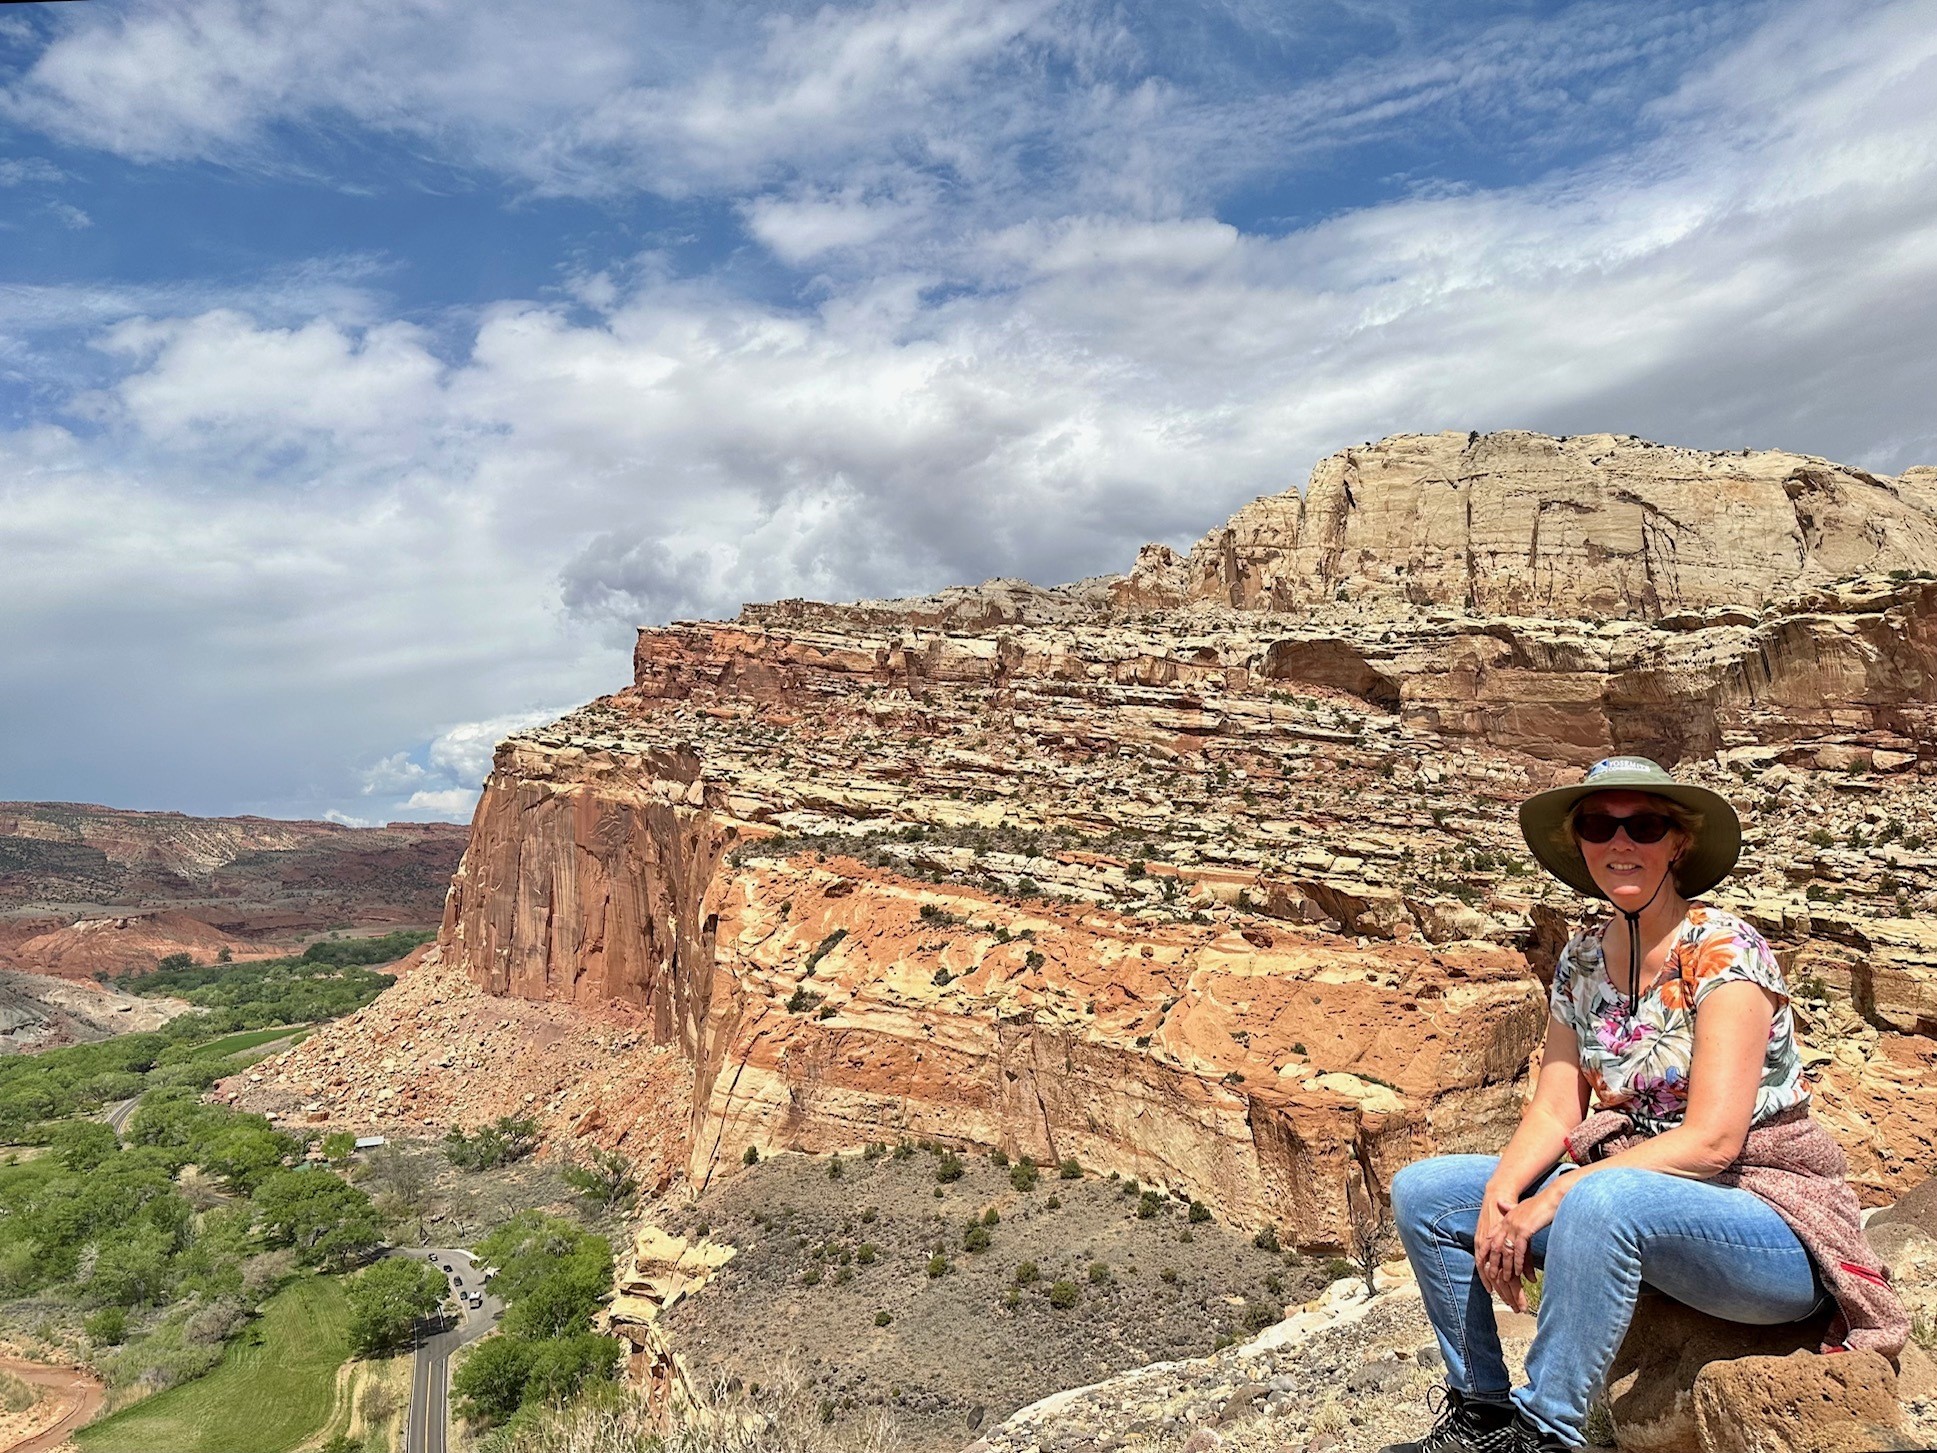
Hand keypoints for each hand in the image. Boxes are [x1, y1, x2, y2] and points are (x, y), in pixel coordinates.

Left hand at [1475, 1181, 1561, 1310]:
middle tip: (1492, 1278)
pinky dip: (1518, 1263)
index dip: (1487, 1253)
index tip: (1484, 1266)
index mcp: (1505, 1218)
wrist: (1553, 1197)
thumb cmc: (1540, 1203)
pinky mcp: (1525, 1229)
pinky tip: (1519, 1273)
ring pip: (1505, 1250)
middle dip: (1493, 1264)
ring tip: (1506, 1280)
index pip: (1491, 1238)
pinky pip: (1518, 1250)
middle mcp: (1507, 1222)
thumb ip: (1510, 1209)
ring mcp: (1515, 1226)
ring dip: (1505, 1267)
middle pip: (1495, 1247)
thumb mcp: (1522, 1207)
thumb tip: (1501, 1205)